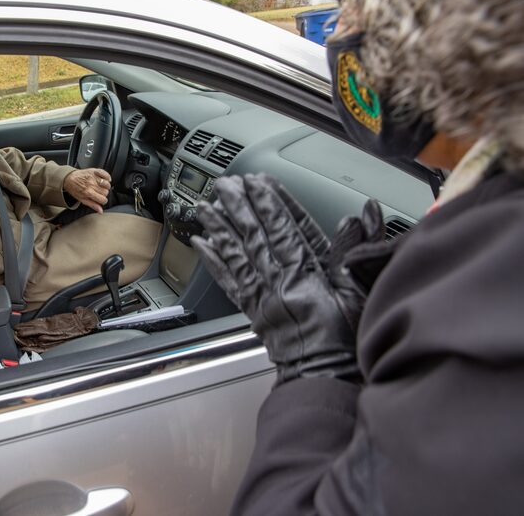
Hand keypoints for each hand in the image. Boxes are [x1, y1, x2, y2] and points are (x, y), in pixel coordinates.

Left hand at [63, 168, 110, 213]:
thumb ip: (92, 205)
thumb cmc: (75, 189)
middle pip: (105, 192)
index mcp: (88, 192)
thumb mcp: (82, 199)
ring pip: (107, 184)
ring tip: (101, 187)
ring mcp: (93, 177)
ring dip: (106, 186)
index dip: (103, 201)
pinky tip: (105, 180)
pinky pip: (105, 174)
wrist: (69, 178)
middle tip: (98, 193)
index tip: (101, 200)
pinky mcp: (94, 171)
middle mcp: (91, 184)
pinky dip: (107, 177)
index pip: (103, 199)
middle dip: (103, 194)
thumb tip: (101, 211)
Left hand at [190, 174, 382, 383]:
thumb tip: (357, 217)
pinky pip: (228, 282)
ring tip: (204, 207)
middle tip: (225, 184)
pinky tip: (202, 244)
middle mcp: (276, 283)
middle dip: (239, 207)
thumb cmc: (345, 343)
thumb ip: (353, 253)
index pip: (283, 230)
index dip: (269, 204)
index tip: (257, 182)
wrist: (323, 380)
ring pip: (235, 255)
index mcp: (304, 277)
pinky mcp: (252, 312)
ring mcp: (260, 298)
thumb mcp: (359, 295)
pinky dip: (214, 261)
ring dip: (219, 228)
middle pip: (253, 237)